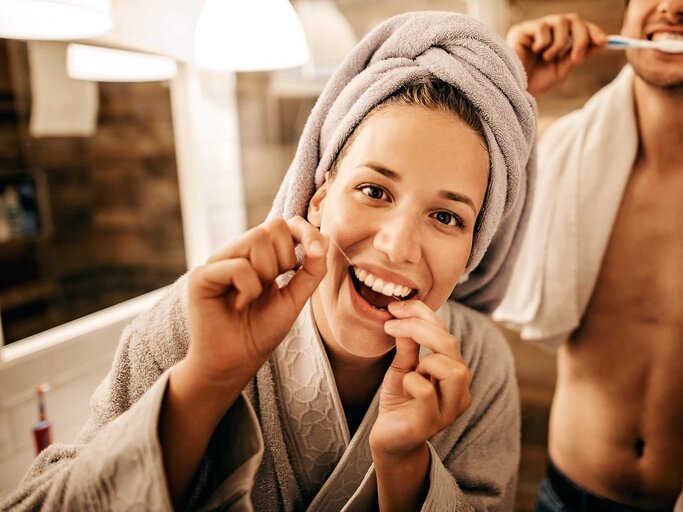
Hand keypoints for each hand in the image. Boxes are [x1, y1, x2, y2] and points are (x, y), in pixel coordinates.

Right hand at [184, 216, 327, 390]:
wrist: (235, 363)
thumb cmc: (261, 332)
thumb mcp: (294, 298)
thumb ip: (311, 270)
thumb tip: (325, 238)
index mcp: (258, 255)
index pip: (283, 224)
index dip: (304, 231)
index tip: (317, 252)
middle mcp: (236, 253)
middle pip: (272, 227)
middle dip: (285, 258)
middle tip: (273, 285)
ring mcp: (217, 262)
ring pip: (256, 239)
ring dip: (267, 272)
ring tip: (254, 296)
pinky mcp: (201, 276)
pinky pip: (238, 266)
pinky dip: (249, 289)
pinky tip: (239, 305)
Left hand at [369, 300, 471, 459]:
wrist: (390, 438)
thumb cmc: (400, 401)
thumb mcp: (402, 366)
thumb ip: (408, 344)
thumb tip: (404, 314)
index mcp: (454, 370)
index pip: (446, 331)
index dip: (421, 313)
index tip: (394, 308)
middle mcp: (460, 388)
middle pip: (451, 344)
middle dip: (419, 327)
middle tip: (390, 324)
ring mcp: (450, 407)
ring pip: (453, 370)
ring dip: (424, 360)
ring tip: (408, 370)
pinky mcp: (432, 422)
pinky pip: (426, 391)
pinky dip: (411, 382)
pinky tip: (405, 389)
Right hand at [507, 13, 606, 94]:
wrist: (513, 91)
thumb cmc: (535, 83)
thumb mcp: (562, 70)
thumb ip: (578, 55)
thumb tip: (601, 42)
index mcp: (557, 39)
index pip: (579, 27)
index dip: (593, 31)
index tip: (604, 42)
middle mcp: (547, 30)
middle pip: (573, 19)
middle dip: (580, 38)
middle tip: (577, 58)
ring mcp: (534, 28)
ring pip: (560, 21)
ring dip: (560, 43)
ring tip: (548, 58)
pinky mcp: (521, 29)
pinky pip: (543, 27)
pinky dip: (544, 42)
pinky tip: (534, 52)